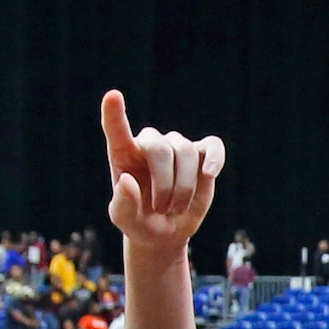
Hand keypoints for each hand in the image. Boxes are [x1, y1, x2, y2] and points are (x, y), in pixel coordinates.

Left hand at [99, 91, 223, 254]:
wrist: (165, 232)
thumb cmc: (139, 222)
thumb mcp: (125, 221)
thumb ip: (122, 204)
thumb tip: (127, 180)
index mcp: (124, 154)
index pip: (117, 130)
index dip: (114, 113)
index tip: (113, 96)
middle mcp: (150, 144)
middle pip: (159, 148)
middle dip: (164, 183)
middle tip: (161, 209)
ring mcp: (177, 147)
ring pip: (185, 152)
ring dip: (183, 187)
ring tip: (175, 208)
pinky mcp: (202, 154)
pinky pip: (213, 146)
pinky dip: (215, 158)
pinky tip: (210, 173)